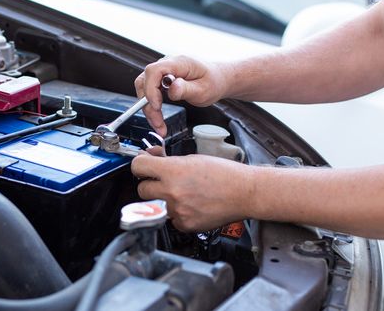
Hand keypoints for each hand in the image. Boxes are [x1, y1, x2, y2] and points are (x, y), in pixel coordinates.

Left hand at [131, 153, 254, 231]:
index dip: (140, 165)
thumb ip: (169, 161)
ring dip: (164, 200)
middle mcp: (172, 192)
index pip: (138, 167)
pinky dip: (177, 214)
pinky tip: (191, 205)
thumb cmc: (224, 174)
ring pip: (156, 205)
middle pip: (142, 189)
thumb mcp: (193, 159)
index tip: (143, 166)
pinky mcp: (184, 225)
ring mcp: (177, 210)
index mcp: (173, 171)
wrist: (245, 193)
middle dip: (150, 184)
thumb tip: (153, 158)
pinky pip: (171, 219)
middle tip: (162, 182)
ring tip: (183, 194)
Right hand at [134, 56, 230, 136]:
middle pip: (145, 81)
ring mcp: (164, 71)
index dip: (151, 89)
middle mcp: (168, 64)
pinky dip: (152, 106)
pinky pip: (150, 92)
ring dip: (148, 108)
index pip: (154, 71)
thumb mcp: (204, 89)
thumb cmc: (213, 82)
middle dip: (148, 104)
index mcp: (179, 63)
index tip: (157, 106)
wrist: (218, 79)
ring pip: (145, 88)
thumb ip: (187, 89)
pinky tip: (158, 118)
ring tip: (158, 124)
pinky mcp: (162, 79)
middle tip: (157, 123)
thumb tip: (172, 89)